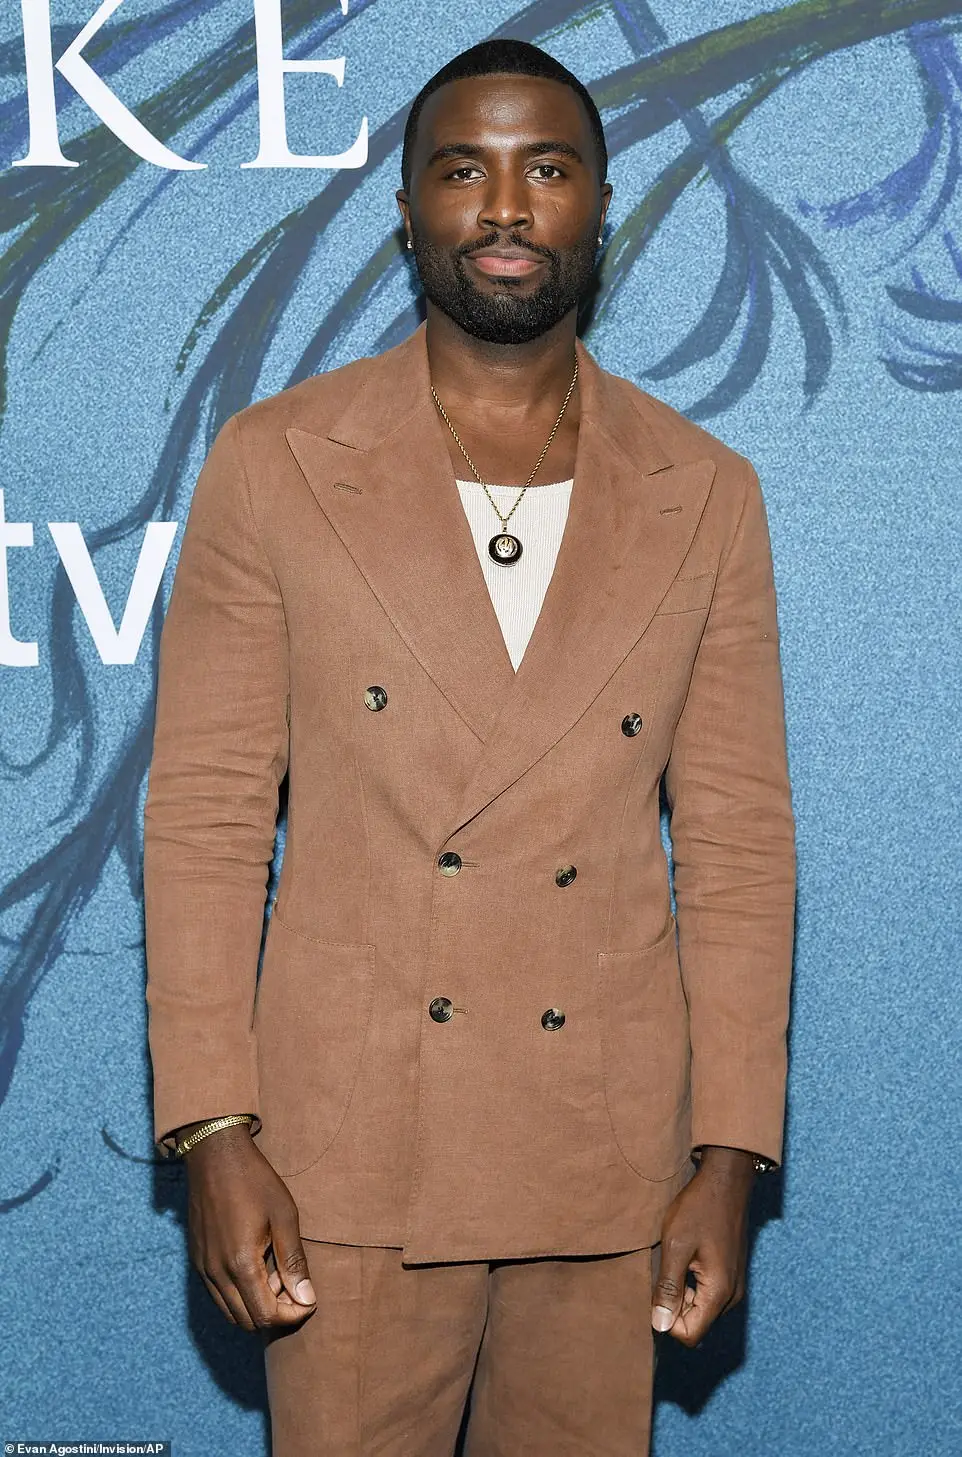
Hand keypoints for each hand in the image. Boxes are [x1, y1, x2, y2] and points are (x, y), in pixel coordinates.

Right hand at [180, 1122, 316, 1331]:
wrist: (215, 1155)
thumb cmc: (255, 1180)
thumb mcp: (284, 1215)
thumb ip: (293, 1260)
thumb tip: (306, 1298)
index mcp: (241, 1263)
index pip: (265, 1316)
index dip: (291, 1315)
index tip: (308, 1299)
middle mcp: (217, 1273)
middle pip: (247, 1321)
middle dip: (274, 1313)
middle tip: (293, 1285)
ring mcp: (203, 1268)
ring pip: (230, 1312)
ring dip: (256, 1306)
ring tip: (276, 1275)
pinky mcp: (197, 1260)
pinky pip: (218, 1295)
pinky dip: (239, 1295)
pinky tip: (256, 1267)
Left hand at [650, 1145, 753, 1345]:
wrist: (726, 1181)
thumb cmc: (699, 1209)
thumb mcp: (675, 1246)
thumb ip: (668, 1288)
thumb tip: (660, 1325)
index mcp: (719, 1293)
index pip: (689, 1335)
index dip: (666, 1319)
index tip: (658, 1288)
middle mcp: (732, 1297)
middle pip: (695, 1323)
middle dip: (673, 1305)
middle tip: (665, 1269)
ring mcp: (734, 1286)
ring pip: (699, 1309)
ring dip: (681, 1293)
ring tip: (675, 1260)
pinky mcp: (731, 1275)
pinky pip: (706, 1295)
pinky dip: (690, 1283)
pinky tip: (685, 1257)